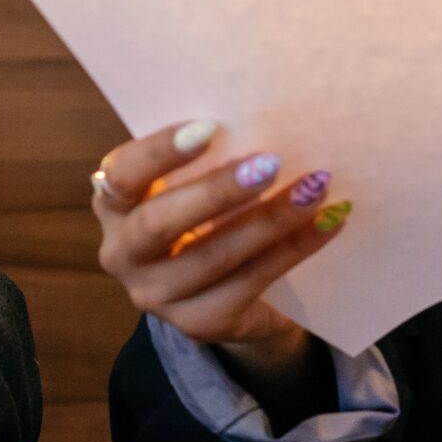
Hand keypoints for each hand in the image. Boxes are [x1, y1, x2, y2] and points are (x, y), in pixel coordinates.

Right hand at [92, 120, 348, 394]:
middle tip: (271, 162)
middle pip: (159, 223)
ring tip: (314, 188)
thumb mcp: (190, 185)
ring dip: (270, 219)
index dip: (160, 152)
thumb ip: (206, 159)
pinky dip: (294, 248)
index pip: (122, 175)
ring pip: (213, 257)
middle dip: (218, 190)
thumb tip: (264, 119)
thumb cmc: (207, 217)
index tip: (210, 126)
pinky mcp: (198, 323)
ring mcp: (157, 295)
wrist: (228, 296)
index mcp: (113, 204)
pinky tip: (327, 222)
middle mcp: (122, 253)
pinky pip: (251, 282)